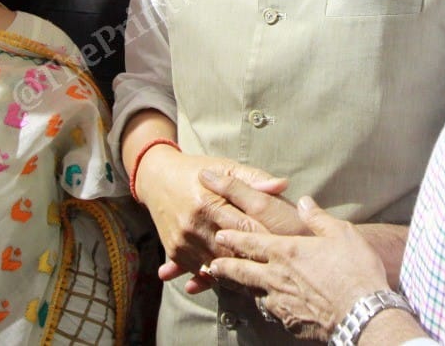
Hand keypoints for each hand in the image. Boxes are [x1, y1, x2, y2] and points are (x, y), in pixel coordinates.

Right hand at [134, 146, 286, 279]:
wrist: (157, 178)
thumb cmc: (197, 171)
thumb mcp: (226, 166)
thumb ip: (254, 179)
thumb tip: (282, 185)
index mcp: (210, 201)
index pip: (245, 227)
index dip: (267, 239)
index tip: (287, 248)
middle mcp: (194, 224)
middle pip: (231, 251)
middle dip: (254, 261)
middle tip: (278, 270)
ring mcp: (183, 240)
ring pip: (216, 265)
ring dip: (237, 273)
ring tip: (260, 279)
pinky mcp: (174, 251)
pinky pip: (199, 270)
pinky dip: (217, 277)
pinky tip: (235, 279)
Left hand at [208, 196, 389, 340]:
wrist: (362, 313)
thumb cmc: (355, 269)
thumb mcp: (341, 233)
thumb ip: (318, 217)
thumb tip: (304, 201)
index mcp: (286, 251)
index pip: (250, 241)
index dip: (232, 236)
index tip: (218, 233)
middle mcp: (276, 276)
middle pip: (240, 269)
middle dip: (222, 264)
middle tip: (209, 263)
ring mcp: (279, 301)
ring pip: (249, 291)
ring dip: (235, 285)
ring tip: (223, 283)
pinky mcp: (288, 320)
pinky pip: (267, 310)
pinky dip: (259, 304)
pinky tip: (260, 305)